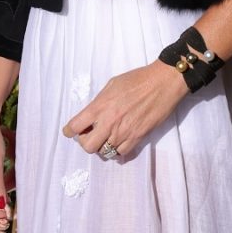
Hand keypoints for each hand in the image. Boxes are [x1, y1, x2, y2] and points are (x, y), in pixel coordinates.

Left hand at [63, 60, 187, 159]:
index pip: (75, 126)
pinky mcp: (138, 137)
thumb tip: (93, 114)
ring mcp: (124, 132)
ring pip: (104, 152)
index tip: (69, 131)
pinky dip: (117, 150)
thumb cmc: (136, 79)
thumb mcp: (111, 85)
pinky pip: (121, 153)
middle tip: (90, 135)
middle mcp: (109, 122)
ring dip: (102, 146)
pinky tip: (118, 142)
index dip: (69, 131)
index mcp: (99, 106)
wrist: (162, 83)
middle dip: (85, 142)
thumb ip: (99, 102)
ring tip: (106, 138)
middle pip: (87, 146)